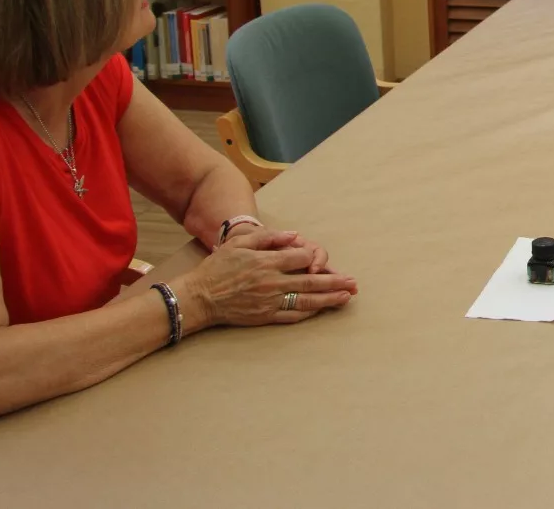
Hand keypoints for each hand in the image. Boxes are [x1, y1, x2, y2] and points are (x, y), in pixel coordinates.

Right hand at [180, 230, 356, 329]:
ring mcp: (270, 301)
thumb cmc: (218, 267)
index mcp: (267, 262)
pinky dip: (309, 313)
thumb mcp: (240, 243)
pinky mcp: (265, 316)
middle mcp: (272, 282)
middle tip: (353, 283)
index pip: (301, 258)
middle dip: (335, 281)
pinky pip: (292, 316)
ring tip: (346, 297)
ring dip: (329, 299)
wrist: (199, 297)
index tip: (320, 259)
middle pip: (311, 280)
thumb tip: (294, 236)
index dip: (313, 257)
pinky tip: (321, 310)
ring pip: (306, 300)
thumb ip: (268, 237)